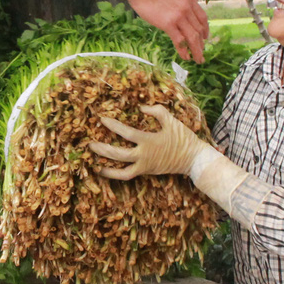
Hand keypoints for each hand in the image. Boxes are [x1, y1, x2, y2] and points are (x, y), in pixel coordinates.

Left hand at [88, 104, 205, 179]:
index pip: (127, 133)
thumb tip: (141, 108)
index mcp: (149, 141)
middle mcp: (144, 155)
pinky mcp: (146, 172)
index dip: (113, 126)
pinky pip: (127, 175)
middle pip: (119, 154)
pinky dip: (115, 174)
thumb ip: (156, 111)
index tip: (102, 119)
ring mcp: (144, 166)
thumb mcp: (171, 120)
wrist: (193, 159)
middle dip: (103, 149)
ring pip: (121, 169)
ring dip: (106, 165)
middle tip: (89, 143)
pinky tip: (105, 171)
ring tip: (94, 160)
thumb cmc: (183, 138)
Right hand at [124, 0, 208, 62]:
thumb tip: (180, 0)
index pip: (202, 17)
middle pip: (199, 29)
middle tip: (202, 51)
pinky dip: (183, 50)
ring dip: (197, 50)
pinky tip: (185, 57)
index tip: (205, 36)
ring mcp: (179, 16)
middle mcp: (187, 8)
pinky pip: (179, 40)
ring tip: (198, 59)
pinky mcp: (168, 24)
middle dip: (202, 43)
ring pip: (192, 37)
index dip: (205, 28)